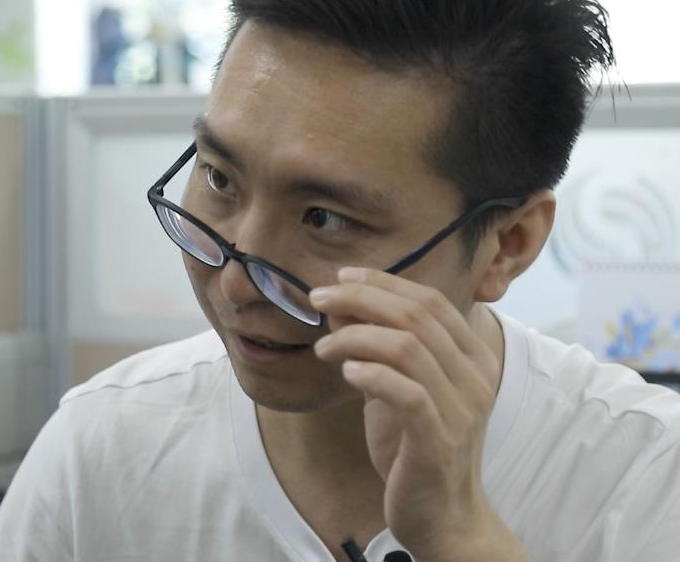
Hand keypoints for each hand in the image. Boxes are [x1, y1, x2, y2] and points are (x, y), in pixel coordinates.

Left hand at [309, 267, 506, 559]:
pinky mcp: (439, 441)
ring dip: (354, 338)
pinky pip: (407, 393)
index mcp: (472, 356)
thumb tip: (340, 306)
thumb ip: (376, 348)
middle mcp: (475, 377)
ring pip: (408, 347)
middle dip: (361, 299)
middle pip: (416, 315)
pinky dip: (371, 374)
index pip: (430, 300)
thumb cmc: (415, 445)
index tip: (341, 277)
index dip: (383, 281)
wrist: (443, 516)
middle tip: (320, 299)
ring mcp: (461, 409)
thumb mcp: (395, 387)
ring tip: (324, 349)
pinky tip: (346, 373)